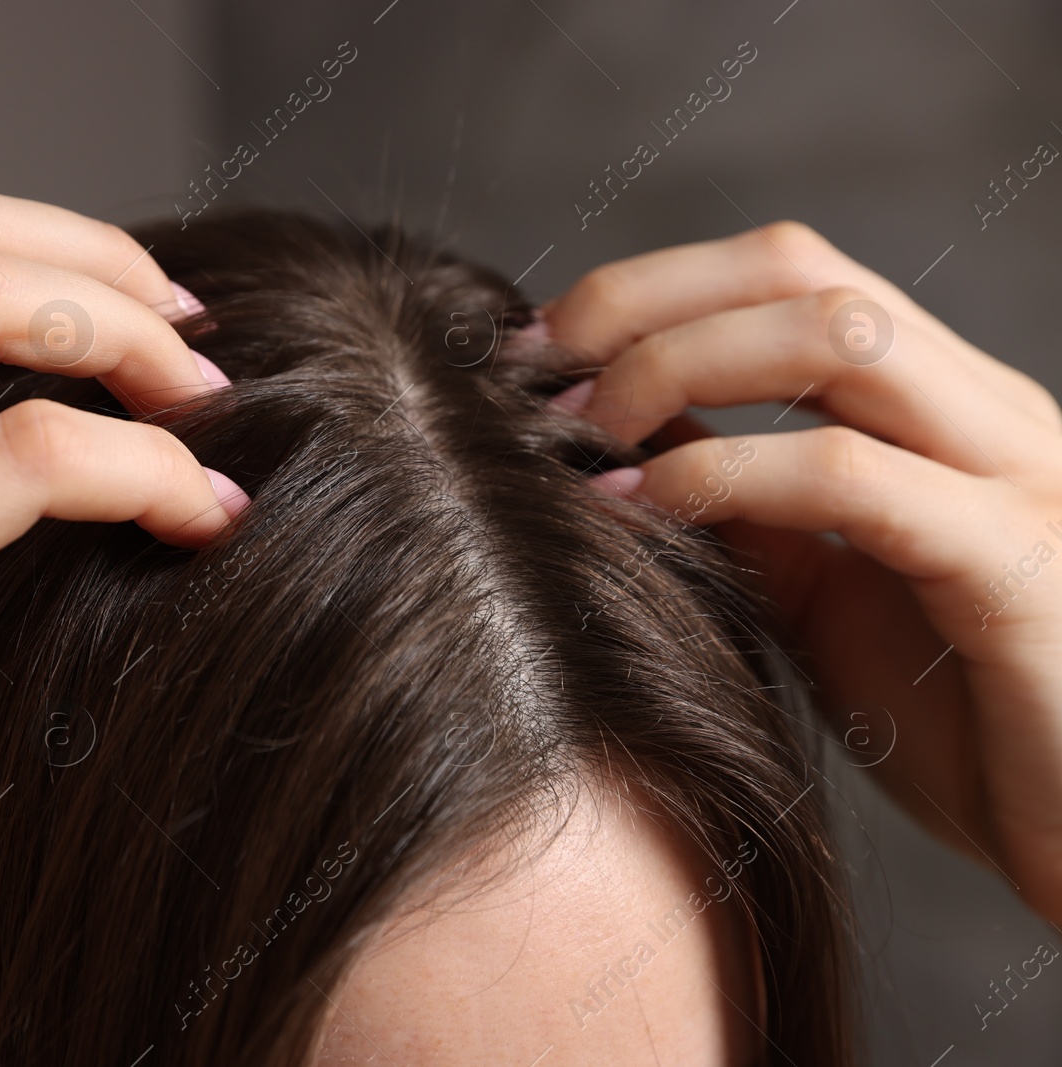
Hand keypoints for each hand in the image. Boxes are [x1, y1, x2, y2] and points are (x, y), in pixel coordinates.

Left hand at [545, 221, 1061, 924]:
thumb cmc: (970, 723)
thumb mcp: (830, 597)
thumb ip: (751, 514)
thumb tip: (626, 449)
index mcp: (943, 409)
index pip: (788, 274)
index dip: (651, 288)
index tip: (540, 348)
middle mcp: (985, 413)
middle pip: (800, 271)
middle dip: (643, 302)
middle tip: (534, 374)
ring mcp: (1014, 476)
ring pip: (837, 336)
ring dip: (677, 365)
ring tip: (583, 430)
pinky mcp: (1014, 566)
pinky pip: (850, 480)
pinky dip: (724, 475)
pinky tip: (639, 508)